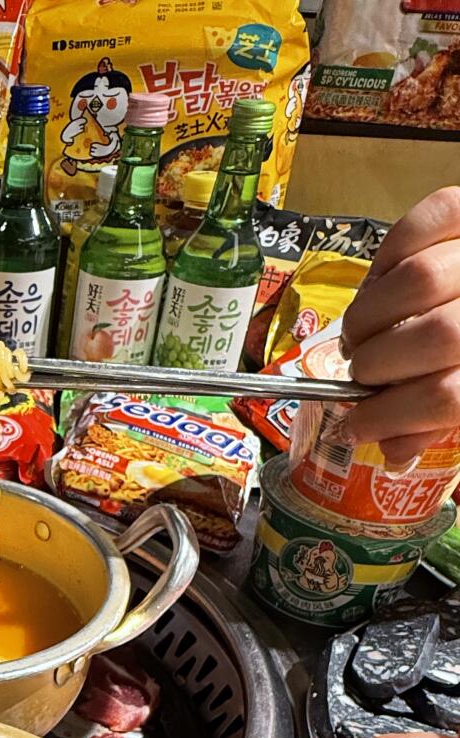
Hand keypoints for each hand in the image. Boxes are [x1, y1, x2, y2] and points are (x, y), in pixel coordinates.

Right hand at [342, 186, 459, 468]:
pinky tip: (378, 286)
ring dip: (367, 318)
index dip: (390, 418)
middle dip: (376, 366)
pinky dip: (385, 257)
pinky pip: (421, 222)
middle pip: (432, 337)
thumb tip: (393, 449)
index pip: (445, 397)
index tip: (356, 428)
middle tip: (362, 376)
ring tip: (360, 336)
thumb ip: (446, 422)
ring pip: (415, 280)